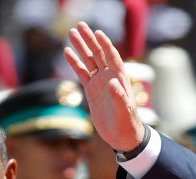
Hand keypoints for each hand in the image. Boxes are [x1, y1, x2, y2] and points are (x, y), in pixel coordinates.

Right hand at [63, 22, 145, 151]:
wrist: (122, 137)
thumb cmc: (128, 124)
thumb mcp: (125, 112)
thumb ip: (119, 97)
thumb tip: (112, 82)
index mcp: (120, 79)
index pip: (112, 57)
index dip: (106, 45)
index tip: (97, 33)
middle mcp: (110, 78)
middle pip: (99, 54)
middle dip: (90, 40)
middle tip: (80, 25)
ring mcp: (100, 83)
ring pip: (89, 61)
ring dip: (81, 47)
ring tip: (71, 33)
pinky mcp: (92, 91)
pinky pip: (82, 73)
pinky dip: (75, 63)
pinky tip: (67, 52)